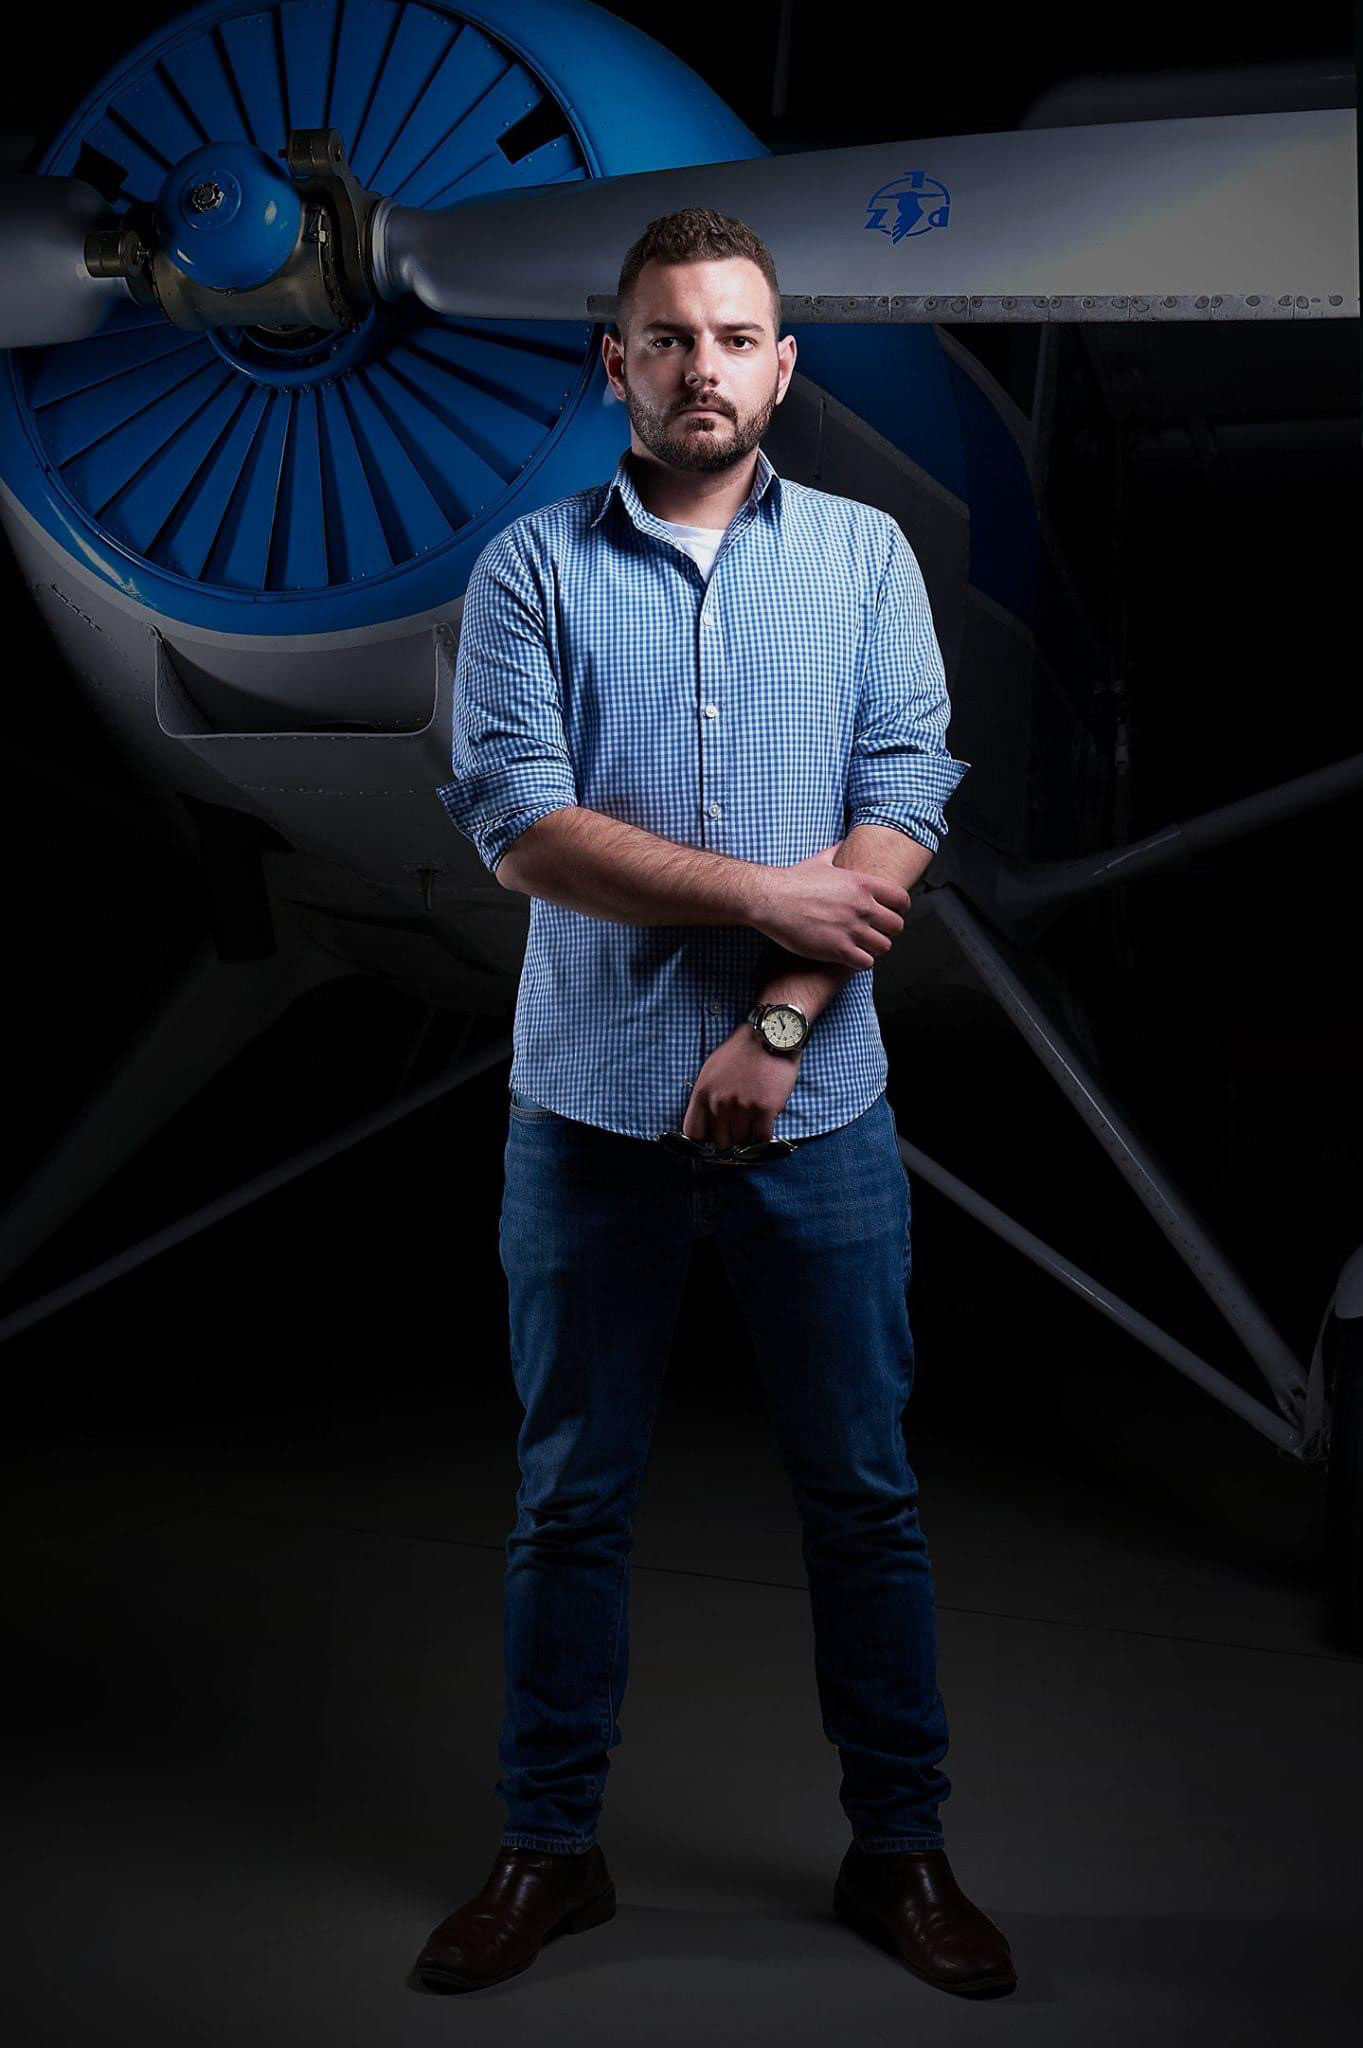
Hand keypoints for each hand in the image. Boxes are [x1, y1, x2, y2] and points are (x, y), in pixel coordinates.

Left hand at [682, 1023, 800, 1146]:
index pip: (693, 1132)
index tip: (713, 1139)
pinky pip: (762, 1138)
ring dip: (748, 1137)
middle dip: (730, 1138)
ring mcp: (742, 1107)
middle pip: (720, 1141)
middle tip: (740, 1129)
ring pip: (742, 1142)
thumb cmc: (741, 1052)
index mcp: (702, 1093)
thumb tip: (707, 1124)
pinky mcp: (764, 1109)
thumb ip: (706, 1097)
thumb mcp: (711, 1070)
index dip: (703, 1140)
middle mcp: (719, 1103)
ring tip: (754, 1123)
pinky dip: (764, 1138)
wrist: (769, 1037)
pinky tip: (765, 1126)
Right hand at [751, 840, 908, 968]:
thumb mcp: (821, 860)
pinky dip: (861, 961)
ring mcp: (852, 929)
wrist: (770, 899)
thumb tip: (844, 841)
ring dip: (875, 947)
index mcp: (862, 884)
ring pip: (883, 946)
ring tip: (862, 945)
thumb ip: (839, 851)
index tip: (892, 913)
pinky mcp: (838, 950)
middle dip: (887, 930)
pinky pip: (866, 962)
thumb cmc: (793, 881)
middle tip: (875, 931)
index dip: (900, 909)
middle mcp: (862, 907)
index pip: (901, 899)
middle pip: (896, 926)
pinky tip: (851, 956)